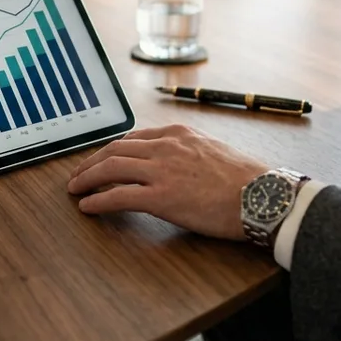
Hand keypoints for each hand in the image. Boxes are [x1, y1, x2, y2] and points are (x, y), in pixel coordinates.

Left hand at [67, 124, 268, 240]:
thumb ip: (190, 151)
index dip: (110, 150)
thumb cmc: (249, 180)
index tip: (100, 159)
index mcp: (178, 134)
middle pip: (114, 149)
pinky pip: (118, 196)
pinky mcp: (161, 198)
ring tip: (75, 189)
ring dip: (86, 178)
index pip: (133, 138)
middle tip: (76, 175)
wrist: (265, 197)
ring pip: (110, 168)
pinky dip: (97, 200)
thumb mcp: (215, 150)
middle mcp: (166, 147)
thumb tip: (179, 163)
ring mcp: (162, 171)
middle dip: (90, 162)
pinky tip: (87, 206)